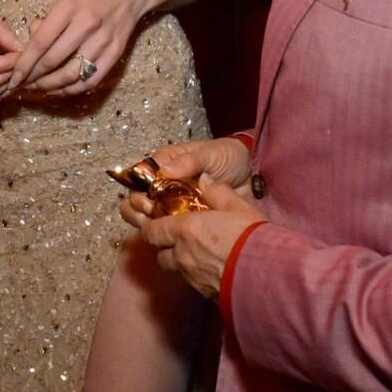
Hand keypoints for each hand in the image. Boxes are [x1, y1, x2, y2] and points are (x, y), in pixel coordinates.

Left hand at [9, 0, 150, 97]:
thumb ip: (45, 23)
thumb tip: (28, 49)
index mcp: (69, 7)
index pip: (41, 42)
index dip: (24, 63)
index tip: (13, 76)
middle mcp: (87, 24)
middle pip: (54, 60)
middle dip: (33, 77)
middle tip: (21, 84)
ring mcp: (103, 40)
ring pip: (71, 74)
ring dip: (50, 86)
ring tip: (37, 88)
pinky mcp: (115, 53)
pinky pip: (91, 80)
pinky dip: (72, 89)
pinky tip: (59, 90)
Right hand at [117, 137, 253, 230]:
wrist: (255, 181)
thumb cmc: (229, 159)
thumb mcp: (212, 154)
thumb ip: (190, 161)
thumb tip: (164, 171)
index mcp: (166, 164)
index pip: (141, 175)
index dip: (140, 187)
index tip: (148, 197)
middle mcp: (163, 184)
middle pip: (137, 196)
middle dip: (138, 206)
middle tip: (152, 212)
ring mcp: (171, 204)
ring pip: (144, 214)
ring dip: (144, 222)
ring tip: (156, 226)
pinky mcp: (182, 221)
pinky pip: (164, 229)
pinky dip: (161, 235)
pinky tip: (167, 238)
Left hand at [138, 180, 265, 298]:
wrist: (271, 274)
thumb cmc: (253, 237)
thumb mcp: (237, 205)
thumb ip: (217, 191)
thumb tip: (206, 182)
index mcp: (185, 230)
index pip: (152, 231)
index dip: (152, 228)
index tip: (158, 224)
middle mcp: (183, 255)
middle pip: (160, 255)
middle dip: (164, 248)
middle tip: (177, 241)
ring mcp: (193, 277)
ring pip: (175, 271)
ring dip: (180, 263)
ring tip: (197, 256)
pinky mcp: (207, 293)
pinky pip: (194, 284)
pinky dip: (197, 277)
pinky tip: (213, 270)